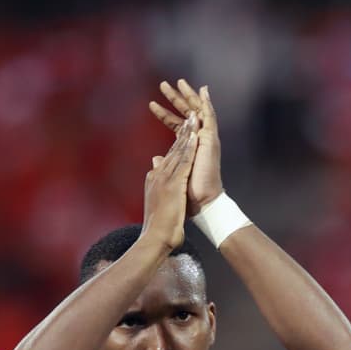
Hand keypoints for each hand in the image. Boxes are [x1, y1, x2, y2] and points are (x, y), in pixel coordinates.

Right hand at [143, 115, 198, 249]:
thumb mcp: (157, 202)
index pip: (169, 156)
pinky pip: (183, 162)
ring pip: (178, 151)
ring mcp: (165, 179)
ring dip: (187, 133)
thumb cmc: (159, 226)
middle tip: (191, 111)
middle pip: (173, 148)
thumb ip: (156, 185)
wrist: (155, 238)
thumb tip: (156, 165)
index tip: (185, 126)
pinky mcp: (172, 185)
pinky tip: (195, 137)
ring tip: (194, 116)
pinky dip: (189, 148)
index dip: (178, 140)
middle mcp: (158, 175)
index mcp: (157, 179)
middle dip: (182, 129)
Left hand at [149, 79, 221, 215]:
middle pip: (186, 115)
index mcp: (188, 149)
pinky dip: (207, 104)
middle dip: (175, 99)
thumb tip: (156, 157)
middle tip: (164, 84)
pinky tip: (203, 91)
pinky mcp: (211, 140)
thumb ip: (164, 163)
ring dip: (189, 96)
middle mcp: (198, 142)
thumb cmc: (188, 192)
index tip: (152, 105)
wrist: (201, 202)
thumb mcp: (171, 175)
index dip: (165, 115)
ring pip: (197, 112)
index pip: (176, 127)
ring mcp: (205, 140)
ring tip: (180, 81)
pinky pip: (210, 117)